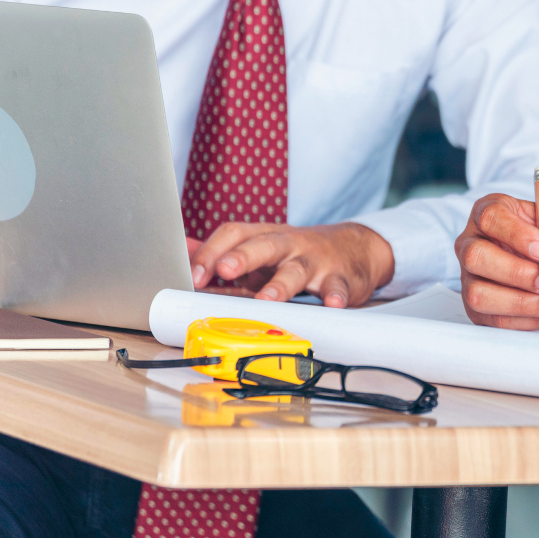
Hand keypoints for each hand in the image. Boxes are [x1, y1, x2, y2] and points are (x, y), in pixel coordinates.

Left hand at [188, 222, 394, 307]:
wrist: (357, 248)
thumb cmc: (301, 253)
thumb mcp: (262, 247)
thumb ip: (223, 251)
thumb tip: (181, 248)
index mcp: (266, 236)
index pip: (235, 233)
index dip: (212, 251)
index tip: (193, 275)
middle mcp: (290, 245)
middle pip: (264, 244)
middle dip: (242, 257)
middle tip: (224, 271)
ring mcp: (316, 261)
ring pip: (297, 269)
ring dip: (281, 284)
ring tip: (267, 298)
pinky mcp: (341, 278)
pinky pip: (338, 286)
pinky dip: (335, 295)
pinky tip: (331, 303)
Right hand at [456, 193, 538, 328]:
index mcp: (491, 211)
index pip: (490, 217)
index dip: (516, 234)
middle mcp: (472, 242)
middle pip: (475, 257)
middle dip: (515, 272)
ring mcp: (471, 276)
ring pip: (478, 294)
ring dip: (519, 302)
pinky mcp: (478, 307)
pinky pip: (492, 319)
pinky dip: (525, 320)